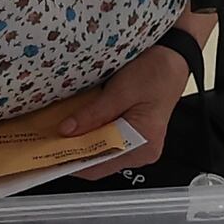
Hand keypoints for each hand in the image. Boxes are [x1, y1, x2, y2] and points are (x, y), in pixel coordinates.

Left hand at [36, 40, 198, 162]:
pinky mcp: (135, 135)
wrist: (175, 56)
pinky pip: (109, 142)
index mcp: (142, 145)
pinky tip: (76, 127)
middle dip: (74, 153)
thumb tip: (66, 131)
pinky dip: (92, 136)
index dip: (71, 163)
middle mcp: (143, 151)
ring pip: (102, 152)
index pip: (99, 167)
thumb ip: (93, 114)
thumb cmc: (156, 71)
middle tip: (48, 144)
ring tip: (57, 135)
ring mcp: (139, 145)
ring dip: (81, 144)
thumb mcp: (121, 91)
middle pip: (99, 161)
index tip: (49, 157)